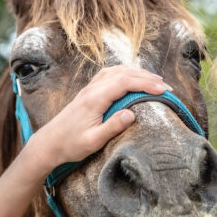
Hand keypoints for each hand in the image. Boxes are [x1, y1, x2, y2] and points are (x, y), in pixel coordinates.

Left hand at [23, 66, 170, 175]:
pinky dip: (126, 73)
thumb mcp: (93, 141)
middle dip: (147, 78)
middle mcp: (92, 89)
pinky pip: (110, 74)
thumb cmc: (70, 145)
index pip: (124, 83)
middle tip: (167, 88)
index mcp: (94, 99)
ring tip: (156, 82)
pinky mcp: (89, 91)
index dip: (146, 84)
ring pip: (117, 71)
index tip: (163, 91)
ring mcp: (90, 88)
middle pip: (124, 73)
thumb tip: (132, 114)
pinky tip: (134, 79)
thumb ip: (112, 127)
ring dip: (138, 73)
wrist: (49, 142)